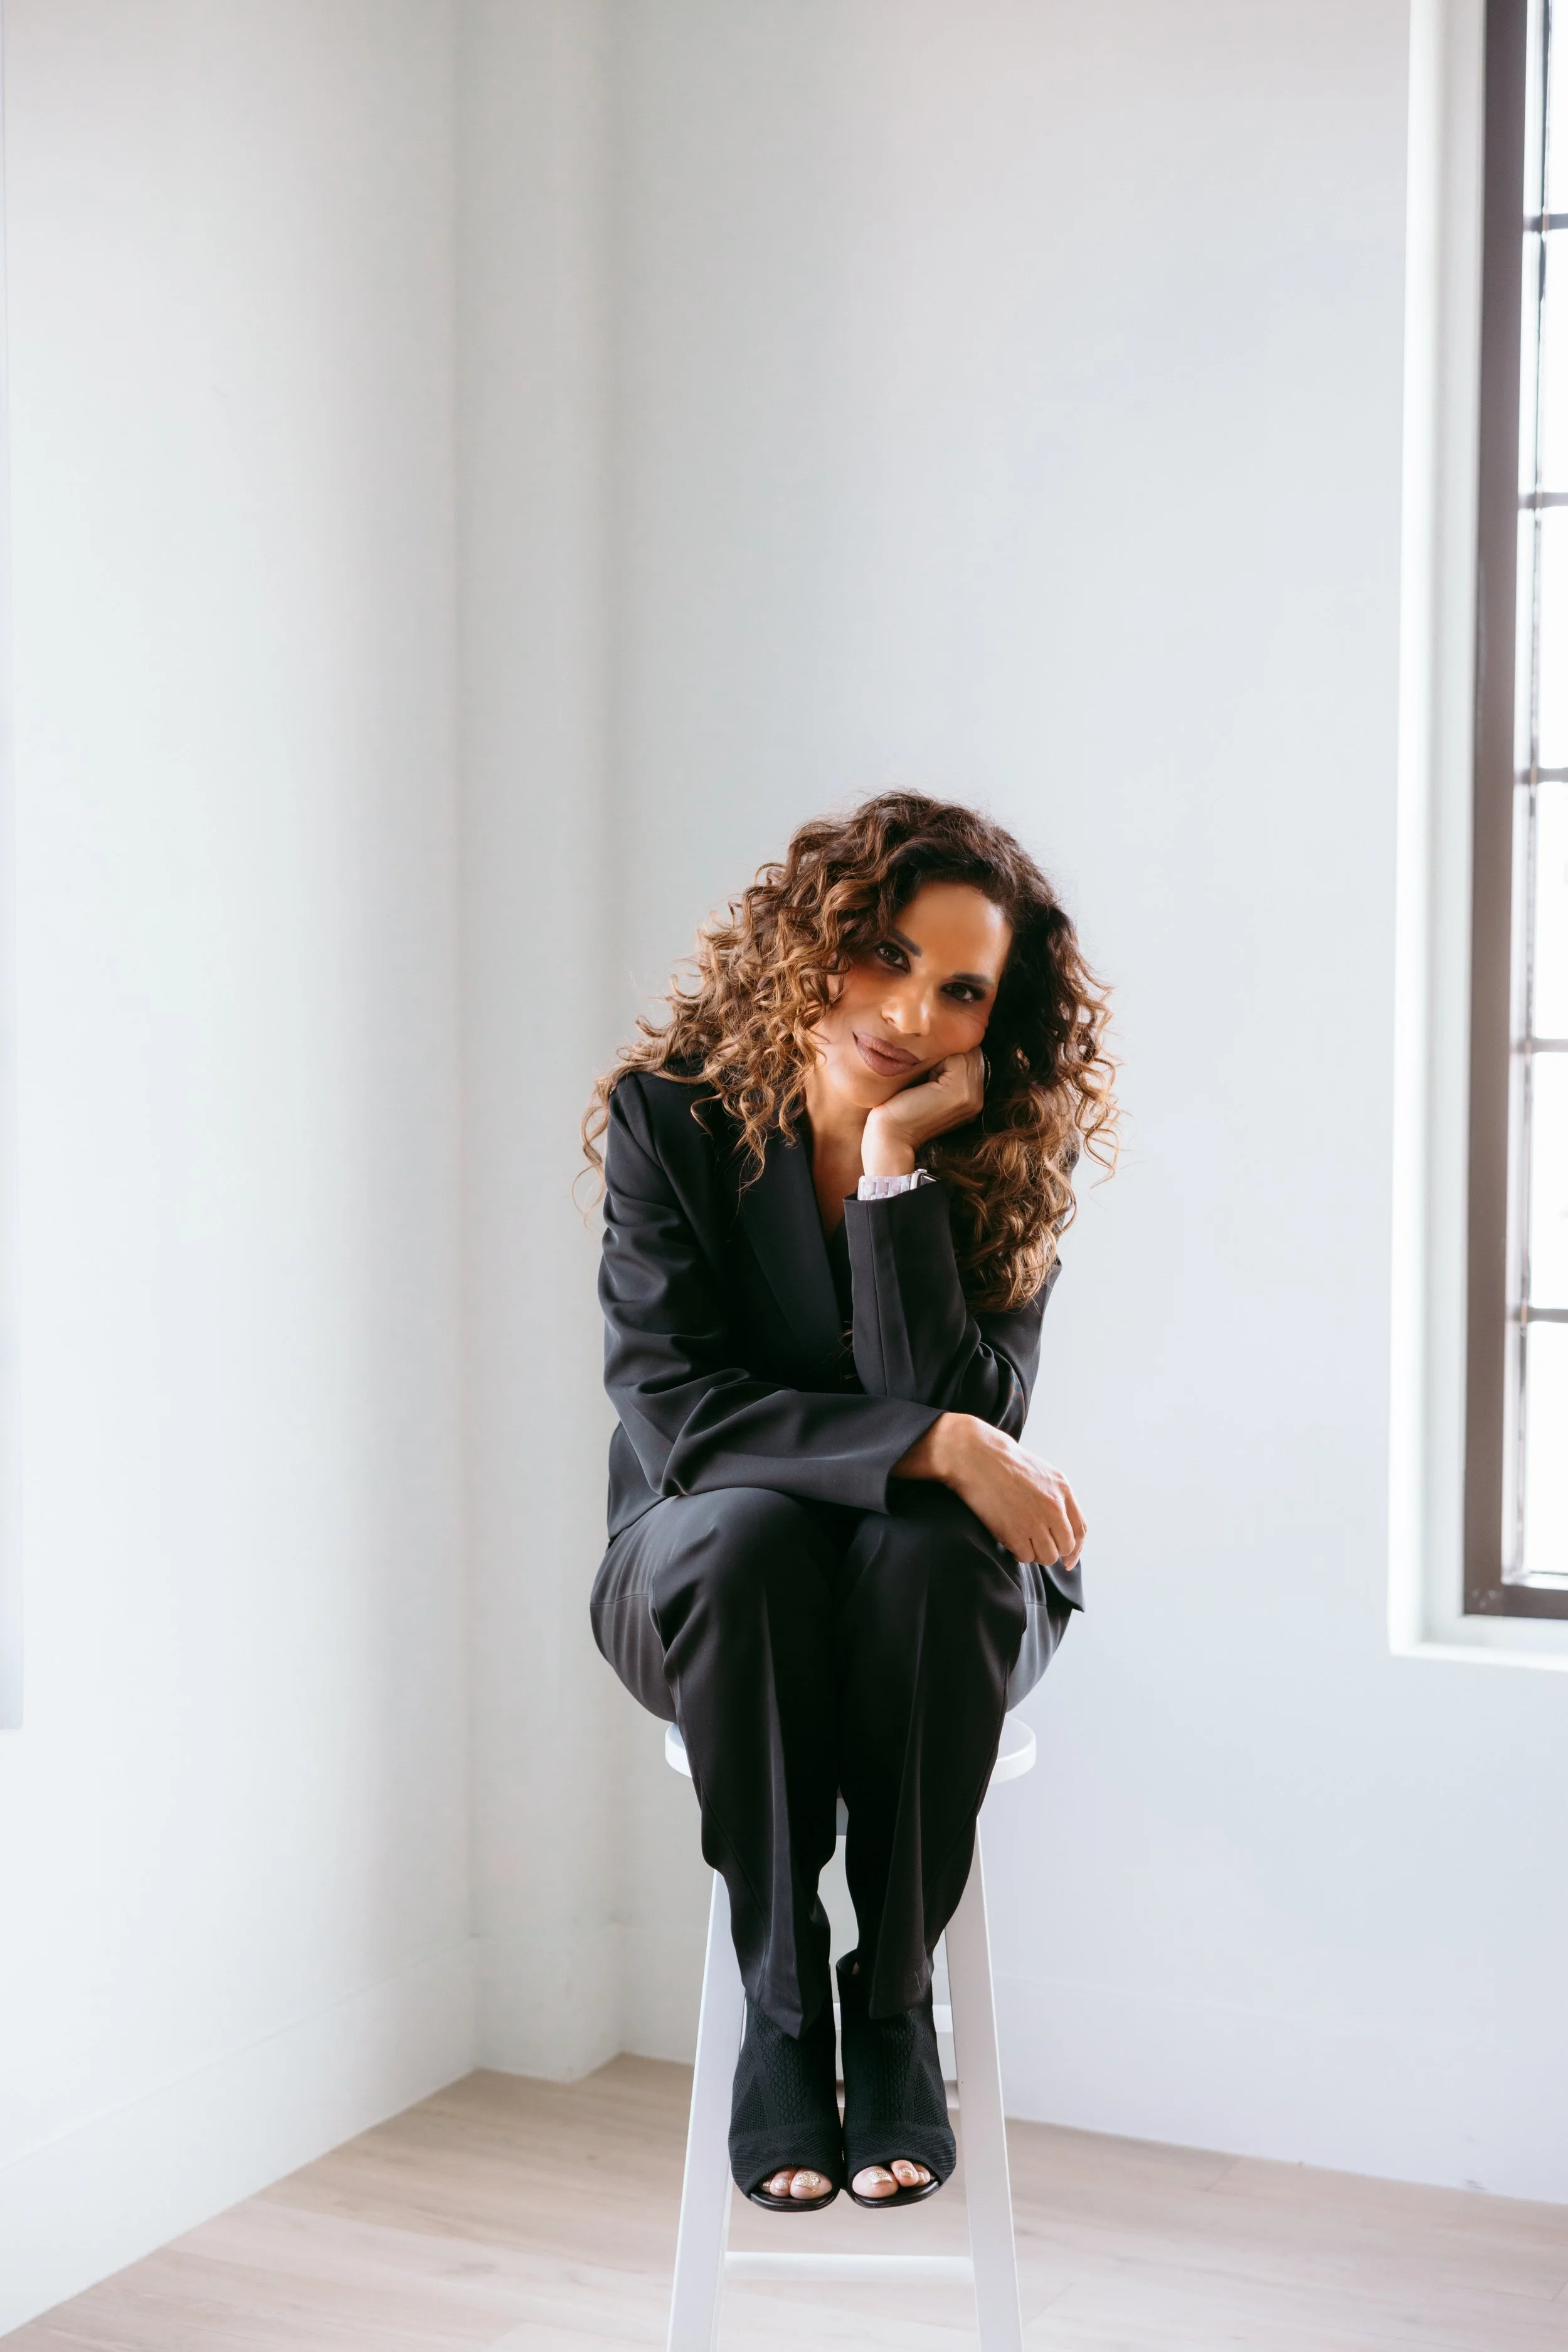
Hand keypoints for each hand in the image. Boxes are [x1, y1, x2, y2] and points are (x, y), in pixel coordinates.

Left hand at [861, 1048, 985, 1178]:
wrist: (891, 1137)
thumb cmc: (899, 1108)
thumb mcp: (927, 1083)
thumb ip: (944, 1065)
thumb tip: (945, 1032)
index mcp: (973, 1094)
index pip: (970, 1051)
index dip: (948, 1051)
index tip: (927, 1072)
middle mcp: (978, 1095)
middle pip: (968, 1048)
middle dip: (945, 1051)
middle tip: (925, 1078)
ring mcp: (972, 1095)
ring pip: (962, 1049)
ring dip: (940, 1056)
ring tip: (925, 1081)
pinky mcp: (960, 1092)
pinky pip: (954, 1055)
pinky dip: (935, 1062)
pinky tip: (924, 1083)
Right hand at [896, 1414, 1085, 1568]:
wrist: (975, 1456)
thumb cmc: (1002, 1461)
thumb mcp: (1040, 1472)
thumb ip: (1054, 1497)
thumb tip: (1058, 1526)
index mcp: (1062, 1490)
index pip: (1080, 1529)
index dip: (1075, 1549)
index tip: (1068, 1560)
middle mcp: (1054, 1507)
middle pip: (1065, 1546)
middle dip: (1052, 1550)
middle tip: (1035, 1544)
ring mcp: (1036, 1521)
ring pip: (1047, 1556)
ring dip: (1034, 1553)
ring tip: (1020, 1540)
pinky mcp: (1015, 1532)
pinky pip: (1025, 1557)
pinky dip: (1018, 1554)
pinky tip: (1009, 1541)